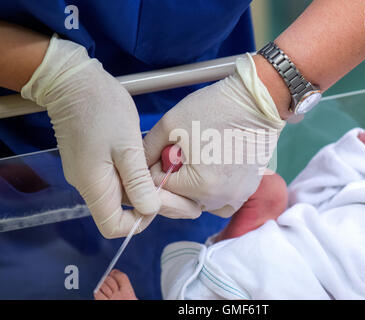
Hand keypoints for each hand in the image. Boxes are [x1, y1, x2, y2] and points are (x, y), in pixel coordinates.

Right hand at [21, 35, 199, 237]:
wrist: (74, 83)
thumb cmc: (102, 110)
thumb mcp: (127, 146)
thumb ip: (137, 181)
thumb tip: (149, 210)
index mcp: (94, 186)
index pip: (113, 227)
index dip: (137, 221)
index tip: (155, 199)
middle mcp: (87, 185)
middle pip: (117, 210)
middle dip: (141, 200)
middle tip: (160, 177)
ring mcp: (87, 173)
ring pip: (117, 192)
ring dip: (137, 184)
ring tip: (151, 163)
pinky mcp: (90, 161)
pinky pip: (112, 177)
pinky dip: (129, 173)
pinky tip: (138, 155)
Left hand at [143, 54, 285, 216]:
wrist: (257, 101)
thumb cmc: (215, 108)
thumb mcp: (170, 125)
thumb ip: (146, 151)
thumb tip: (136, 168)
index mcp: (201, 186)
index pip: (159, 191)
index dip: (154, 170)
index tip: (163, 151)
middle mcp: (220, 199)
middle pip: (179, 203)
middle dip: (170, 182)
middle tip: (175, 156)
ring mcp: (236, 197)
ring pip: (198, 204)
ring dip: (188, 190)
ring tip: (193, 162)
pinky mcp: (246, 191)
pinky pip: (219, 203)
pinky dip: (208, 193)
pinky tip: (208, 172)